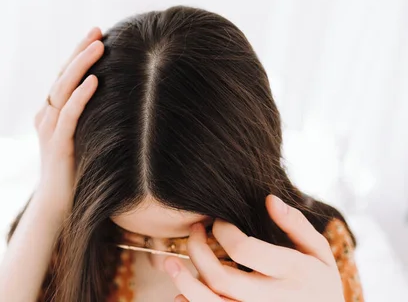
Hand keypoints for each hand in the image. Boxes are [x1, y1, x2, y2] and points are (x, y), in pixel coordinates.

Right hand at [33, 27, 103, 211]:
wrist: (58, 206)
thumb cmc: (76, 173)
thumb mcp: (84, 139)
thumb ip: (92, 119)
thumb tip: (123, 101)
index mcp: (51, 112)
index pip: (65, 75)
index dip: (79, 53)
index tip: (98, 34)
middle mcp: (46, 116)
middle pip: (62, 75)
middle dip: (80, 50)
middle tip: (98, 30)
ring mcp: (49, 129)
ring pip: (63, 88)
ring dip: (81, 65)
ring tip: (98, 45)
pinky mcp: (58, 144)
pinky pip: (68, 114)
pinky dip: (80, 95)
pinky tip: (95, 80)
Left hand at [164, 195, 343, 301]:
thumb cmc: (322, 285)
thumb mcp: (320, 253)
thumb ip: (296, 225)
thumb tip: (269, 199)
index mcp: (292, 272)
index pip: (244, 249)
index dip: (224, 231)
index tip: (218, 221)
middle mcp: (274, 298)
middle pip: (222, 277)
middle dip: (198, 251)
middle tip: (193, 231)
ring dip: (186, 283)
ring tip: (168, 263)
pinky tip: (180, 295)